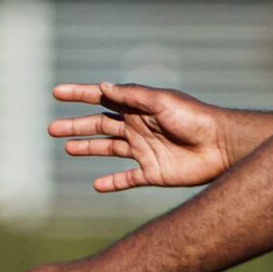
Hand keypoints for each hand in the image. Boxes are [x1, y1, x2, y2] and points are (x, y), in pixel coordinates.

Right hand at [48, 82, 238, 191]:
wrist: (221, 146)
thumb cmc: (195, 118)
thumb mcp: (161, 101)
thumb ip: (132, 95)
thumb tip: (102, 86)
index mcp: (138, 107)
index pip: (102, 98)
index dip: (79, 95)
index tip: (56, 93)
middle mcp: (138, 127)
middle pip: (99, 125)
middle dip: (75, 126)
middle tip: (50, 129)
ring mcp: (144, 150)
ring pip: (108, 149)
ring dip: (87, 148)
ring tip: (67, 149)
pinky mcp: (153, 173)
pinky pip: (127, 178)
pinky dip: (112, 182)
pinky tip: (96, 185)